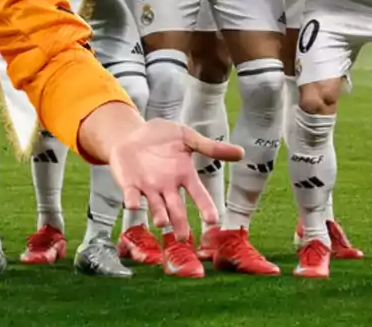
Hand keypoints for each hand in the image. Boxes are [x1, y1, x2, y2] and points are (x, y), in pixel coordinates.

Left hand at [108, 119, 243, 235]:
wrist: (131, 133)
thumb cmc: (162, 136)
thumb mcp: (187, 137)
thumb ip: (210, 147)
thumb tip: (241, 153)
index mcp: (184, 175)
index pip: (198, 194)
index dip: (205, 207)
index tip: (213, 221)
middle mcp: (168, 187)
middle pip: (177, 208)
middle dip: (179, 223)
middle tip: (182, 237)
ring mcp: (148, 187)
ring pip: (156, 206)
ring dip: (159, 215)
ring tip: (162, 223)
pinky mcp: (130, 184)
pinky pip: (131, 195)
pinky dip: (132, 201)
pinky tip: (132, 205)